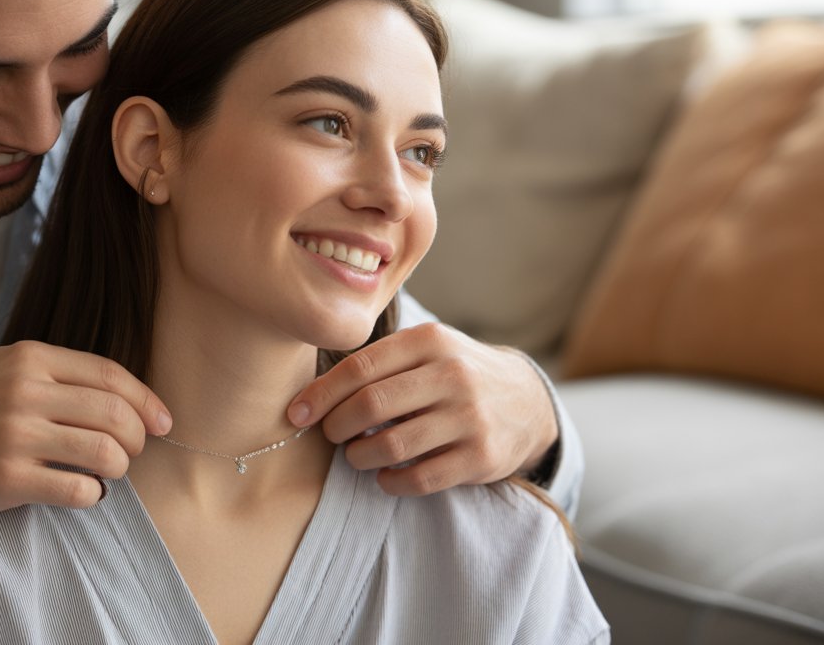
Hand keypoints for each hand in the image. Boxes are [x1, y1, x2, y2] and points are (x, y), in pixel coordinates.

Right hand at [0, 340, 168, 614]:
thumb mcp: (4, 367)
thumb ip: (56, 373)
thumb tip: (122, 395)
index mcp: (30, 358)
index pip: (110, 375)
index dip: (145, 400)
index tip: (163, 421)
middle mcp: (26, 392)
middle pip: (114, 413)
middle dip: (137, 437)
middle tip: (134, 451)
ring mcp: (16, 436)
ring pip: (103, 452)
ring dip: (119, 466)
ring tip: (109, 472)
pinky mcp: (7, 478)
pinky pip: (75, 489)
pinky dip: (92, 494)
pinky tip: (85, 492)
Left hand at [286, 322, 557, 496]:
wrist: (527, 400)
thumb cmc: (455, 373)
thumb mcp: (426, 349)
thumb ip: (378, 362)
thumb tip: (312, 396)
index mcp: (430, 340)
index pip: (359, 367)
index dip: (320, 395)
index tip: (296, 414)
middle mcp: (452, 375)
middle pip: (370, 406)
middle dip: (336, 426)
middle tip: (330, 435)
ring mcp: (469, 417)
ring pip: (391, 446)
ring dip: (359, 456)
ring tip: (355, 454)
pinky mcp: (481, 457)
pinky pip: (419, 479)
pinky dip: (389, 482)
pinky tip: (384, 475)